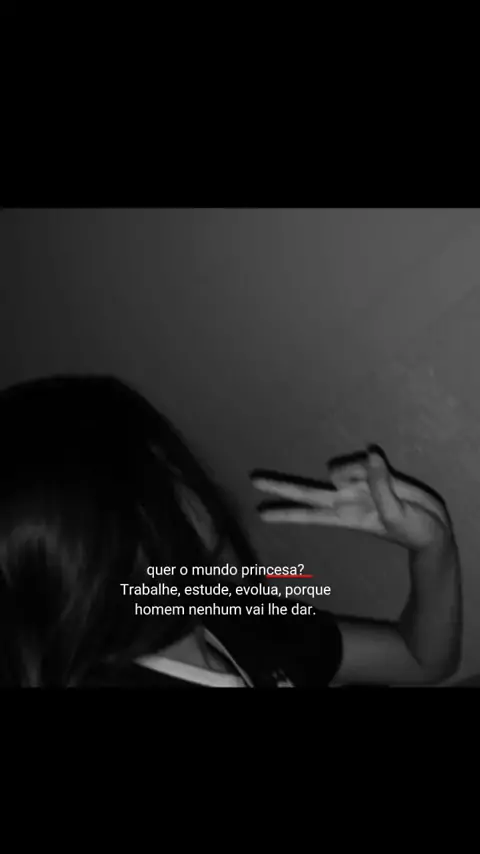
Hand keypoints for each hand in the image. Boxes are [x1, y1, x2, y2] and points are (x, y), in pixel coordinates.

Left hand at [251, 449, 451, 551]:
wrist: (433, 530)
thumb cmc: (412, 530)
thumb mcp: (396, 515)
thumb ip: (381, 486)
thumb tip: (370, 455)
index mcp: (346, 517)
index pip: (309, 514)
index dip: (286, 512)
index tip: (261, 513)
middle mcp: (344, 499)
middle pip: (305, 491)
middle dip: (281, 485)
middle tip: (253, 479)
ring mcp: (356, 485)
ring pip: (341, 467)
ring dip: (356, 469)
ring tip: (387, 486)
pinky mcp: (371, 472)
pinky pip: (363, 459)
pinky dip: (372, 462)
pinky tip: (383, 466)